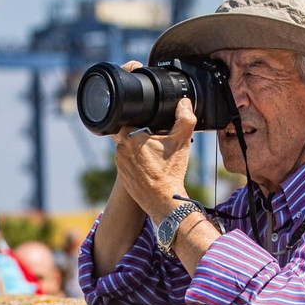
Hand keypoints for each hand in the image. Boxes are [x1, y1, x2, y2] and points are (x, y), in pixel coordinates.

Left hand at [113, 88, 196, 221]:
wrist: (164, 201)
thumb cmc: (170, 172)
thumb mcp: (181, 141)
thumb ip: (185, 119)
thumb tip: (184, 103)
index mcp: (130, 136)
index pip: (130, 119)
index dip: (142, 121)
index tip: (153, 126)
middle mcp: (120, 149)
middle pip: (129, 133)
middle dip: (141, 135)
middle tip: (157, 140)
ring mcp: (119, 163)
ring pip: (128, 148)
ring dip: (138, 149)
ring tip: (155, 155)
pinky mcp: (122, 175)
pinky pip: (128, 163)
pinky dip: (137, 163)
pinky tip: (150, 166)